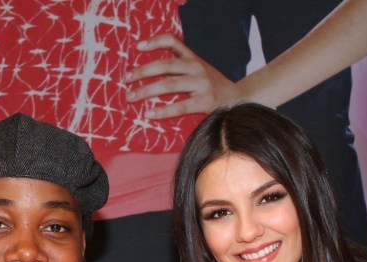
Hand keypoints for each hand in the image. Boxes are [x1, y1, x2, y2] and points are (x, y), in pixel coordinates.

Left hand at [124, 33, 239, 119]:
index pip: (172, 41)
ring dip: (146, 90)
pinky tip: (149, 114)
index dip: (154, 42)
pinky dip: (162, 110)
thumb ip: (179, 70)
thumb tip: (150, 75)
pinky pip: (180, 106)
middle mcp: (196, 67)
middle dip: (142, 71)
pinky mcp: (205, 101)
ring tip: (131, 96)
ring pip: (169, 84)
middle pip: (165, 64)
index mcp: (193, 58)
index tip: (138, 47)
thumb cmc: (212, 88)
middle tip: (126, 79)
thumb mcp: (198, 72)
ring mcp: (202, 83)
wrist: (240, 100)